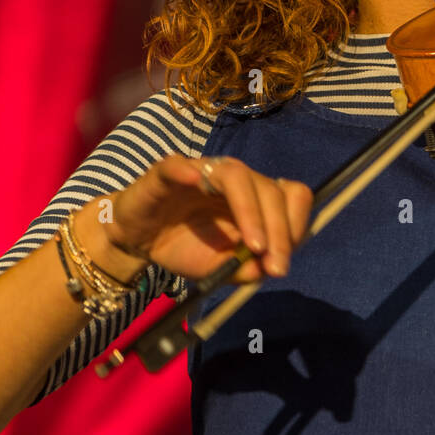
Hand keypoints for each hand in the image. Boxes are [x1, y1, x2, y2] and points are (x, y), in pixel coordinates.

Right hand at [100, 154, 312, 282]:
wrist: (139, 241)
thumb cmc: (186, 248)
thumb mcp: (220, 269)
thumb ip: (246, 269)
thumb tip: (268, 269)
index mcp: (255, 198)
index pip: (291, 196)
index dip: (296, 225)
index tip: (283, 262)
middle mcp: (236, 179)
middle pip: (269, 189)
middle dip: (279, 231)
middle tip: (274, 267)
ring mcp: (203, 170)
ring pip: (237, 175)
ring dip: (250, 212)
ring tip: (253, 246)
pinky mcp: (167, 172)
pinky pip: (177, 166)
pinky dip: (187, 172)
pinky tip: (194, 182)